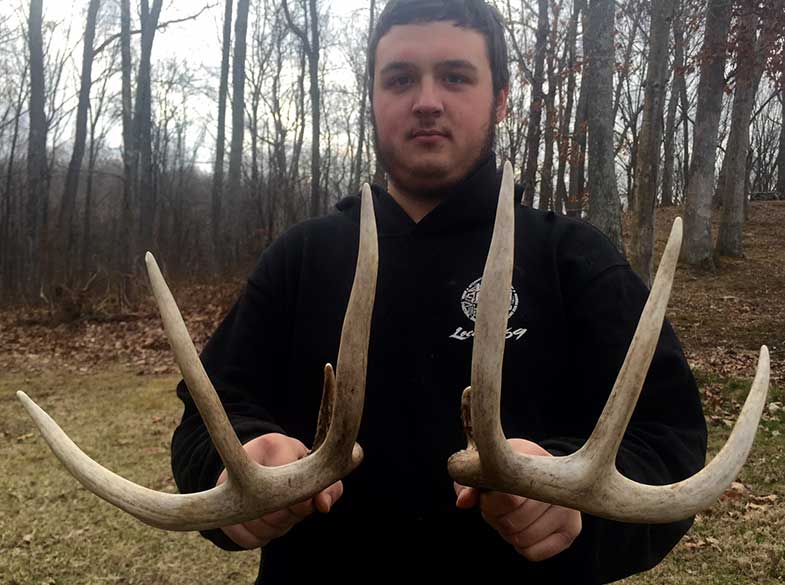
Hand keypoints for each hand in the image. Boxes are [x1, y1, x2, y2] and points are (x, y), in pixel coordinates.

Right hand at [216, 433, 342, 548]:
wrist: (257, 457)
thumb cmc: (295, 465)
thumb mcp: (315, 469)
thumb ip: (329, 487)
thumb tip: (322, 506)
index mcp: (275, 444)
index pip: (289, 485)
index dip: (301, 504)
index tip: (305, 503)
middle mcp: (246, 460)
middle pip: (273, 511)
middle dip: (289, 517)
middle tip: (292, 508)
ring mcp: (225, 483)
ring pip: (259, 527)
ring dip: (276, 529)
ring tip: (278, 511)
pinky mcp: (217, 504)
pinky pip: (245, 538)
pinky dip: (260, 537)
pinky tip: (263, 521)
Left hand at [454, 438, 581, 560]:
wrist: (537, 472)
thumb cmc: (506, 471)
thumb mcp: (484, 471)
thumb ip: (469, 484)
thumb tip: (463, 501)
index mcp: (534, 461)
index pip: (507, 499)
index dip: (489, 503)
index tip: (489, 495)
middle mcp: (558, 484)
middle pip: (512, 523)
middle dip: (497, 519)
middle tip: (500, 507)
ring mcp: (569, 507)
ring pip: (521, 539)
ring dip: (509, 532)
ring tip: (513, 515)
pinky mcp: (572, 530)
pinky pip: (533, 553)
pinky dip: (522, 545)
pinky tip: (526, 526)